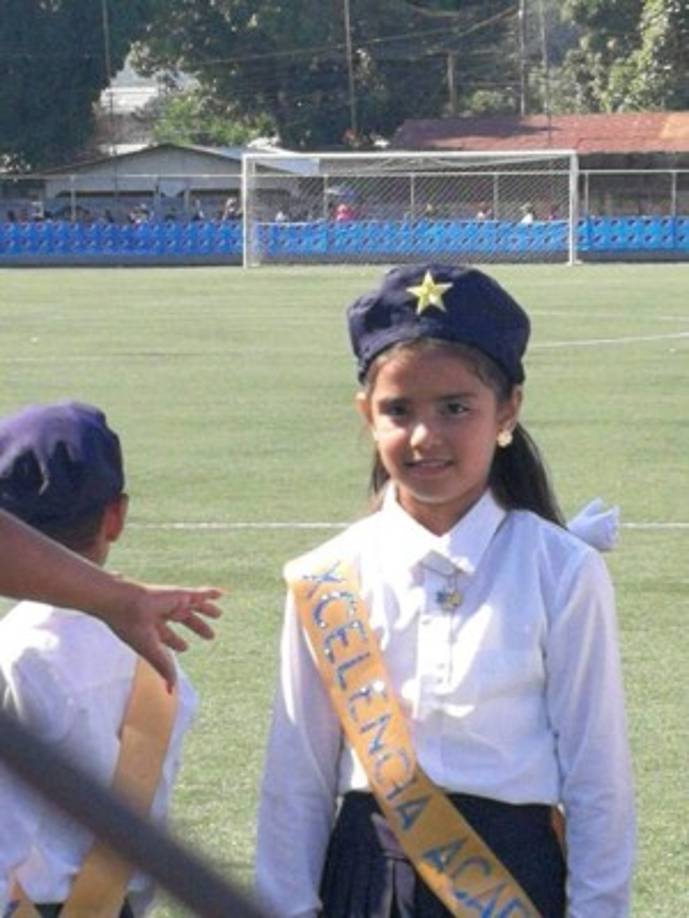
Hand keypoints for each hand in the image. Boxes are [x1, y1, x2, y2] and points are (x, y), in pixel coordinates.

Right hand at [108, 583, 222, 687]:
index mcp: (152, 628)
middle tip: (210, 636)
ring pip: (193, 607)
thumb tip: (171, 690)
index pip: (167, 636)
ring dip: (206, 610)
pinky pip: (199, 593)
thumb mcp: (151, 650)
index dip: (176, 642)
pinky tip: (221, 594)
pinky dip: (210, 593)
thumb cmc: (133, 628)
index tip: (184, 648)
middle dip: (197, 628)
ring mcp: (171, 603)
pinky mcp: (180, 594)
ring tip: (218, 614)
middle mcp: (162, 614)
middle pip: (184, 621)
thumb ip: (163, 667)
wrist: (127, 604)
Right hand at [567, 498, 619, 551]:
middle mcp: (607, 528)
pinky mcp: (608, 547)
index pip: (614, 512)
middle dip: (612, 520)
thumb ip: (594, 507)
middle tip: (610, 518)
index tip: (615, 508)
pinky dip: (611, 541)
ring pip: (615, 532)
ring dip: (612, 530)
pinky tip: (606, 539)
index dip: (615, 510)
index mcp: (602, 519)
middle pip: (615, 522)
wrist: (572, 542)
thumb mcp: (584, 514)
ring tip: (605, 530)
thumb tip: (601, 500)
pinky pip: (614, 543)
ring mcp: (608, 538)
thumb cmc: (576, 527)